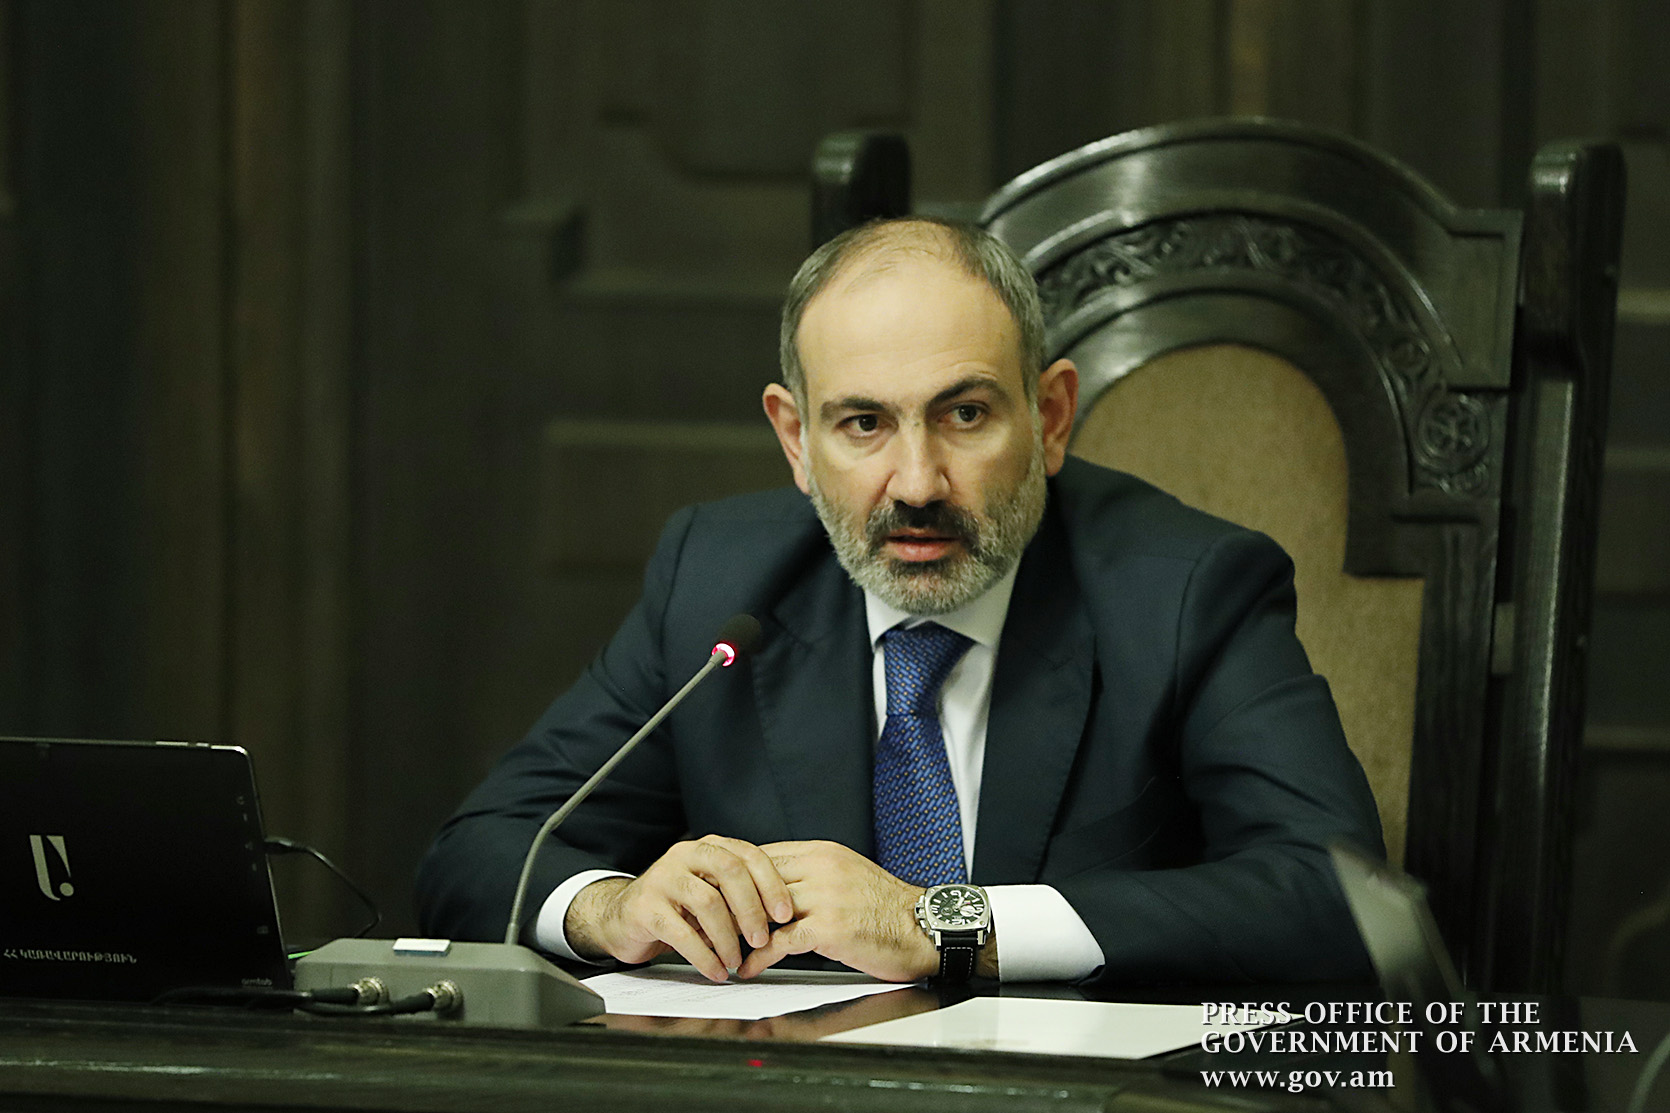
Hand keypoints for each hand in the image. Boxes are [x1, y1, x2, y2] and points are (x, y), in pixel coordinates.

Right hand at [564, 834, 794, 981]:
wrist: (622, 917)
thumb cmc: (676, 907)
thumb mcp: (711, 893)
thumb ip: (739, 895)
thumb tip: (780, 916)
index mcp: (708, 848)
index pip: (748, 855)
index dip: (771, 884)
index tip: (785, 914)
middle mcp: (685, 855)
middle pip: (730, 872)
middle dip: (752, 908)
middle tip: (762, 939)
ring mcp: (663, 879)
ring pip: (708, 903)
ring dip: (728, 937)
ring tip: (736, 960)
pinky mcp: (645, 907)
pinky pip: (682, 933)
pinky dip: (704, 956)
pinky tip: (716, 970)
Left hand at [736, 840, 934, 981]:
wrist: (926, 927)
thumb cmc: (889, 909)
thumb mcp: (849, 876)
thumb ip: (815, 877)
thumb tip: (778, 889)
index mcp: (823, 853)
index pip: (764, 856)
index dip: (737, 877)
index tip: (718, 894)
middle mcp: (821, 868)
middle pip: (756, 879)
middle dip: (729, 902)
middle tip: (707, 921)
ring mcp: (825, 897)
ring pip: (763, 909)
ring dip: (737, 931)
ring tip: (720, 947)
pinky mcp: (830, 928)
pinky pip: (780, 942)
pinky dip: (758, 957)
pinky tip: (748, 968)